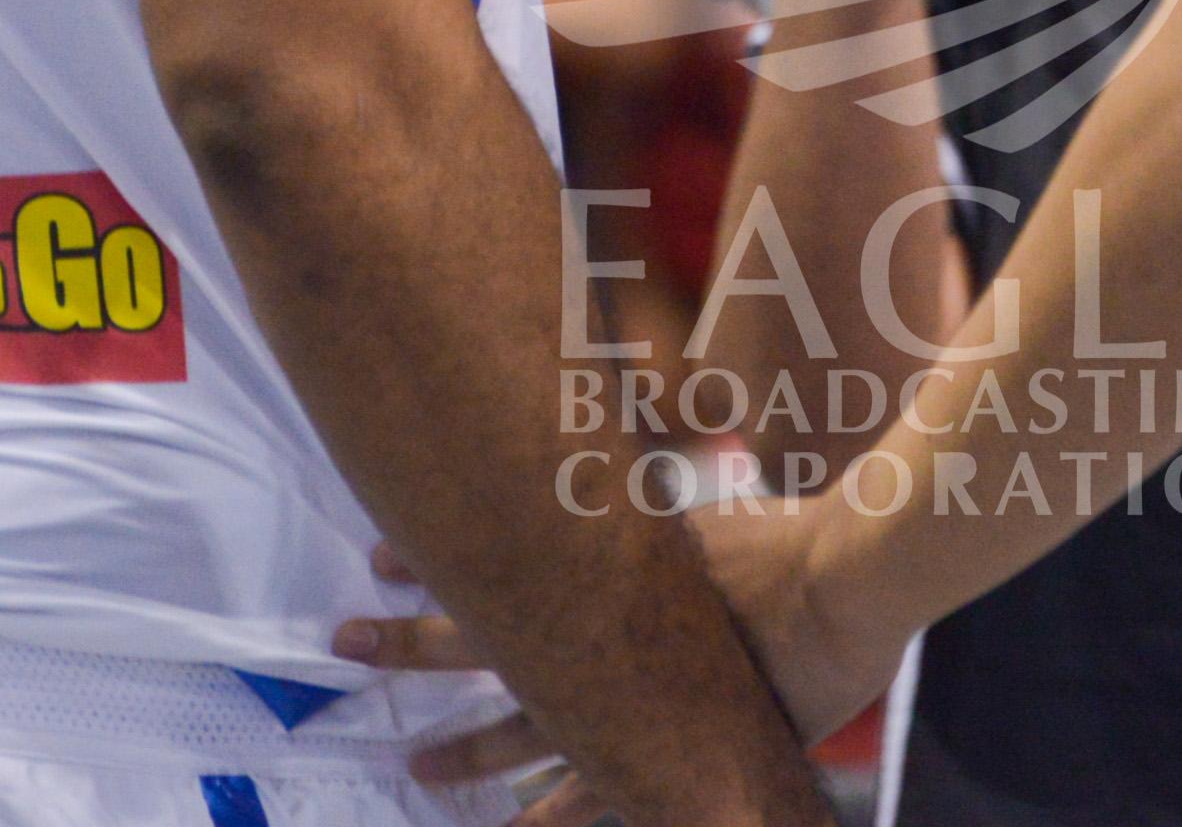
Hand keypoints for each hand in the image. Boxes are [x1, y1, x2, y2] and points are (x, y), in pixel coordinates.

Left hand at [346, 512, 889, 824]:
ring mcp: (625, 696)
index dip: (432, 560)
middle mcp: (601, 632)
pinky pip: (590, 794)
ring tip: (413, 766)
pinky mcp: (663, 748)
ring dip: (465, 747)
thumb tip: (643, 398)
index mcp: (605, 567)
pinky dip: (548, 819)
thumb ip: (665, 461)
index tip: (376, 556)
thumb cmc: (786, 536)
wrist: (838, 588)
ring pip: (522, 729)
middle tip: (342, 642)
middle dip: (410, 641)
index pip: (494, 561)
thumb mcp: (703, 494)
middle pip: (483, 638)